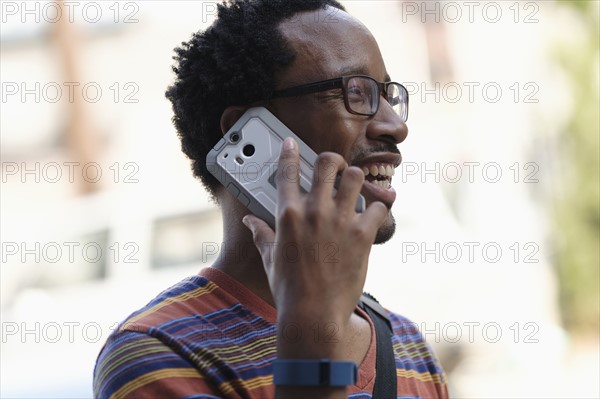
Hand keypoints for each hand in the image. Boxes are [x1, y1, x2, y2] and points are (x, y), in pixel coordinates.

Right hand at [242, 137, 387, 358]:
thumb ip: (261, 234)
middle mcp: (315, 211)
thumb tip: (249, 221)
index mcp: (288, 215)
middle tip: (335, 168)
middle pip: (328, 163)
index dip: (290, 152)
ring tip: (355, 189)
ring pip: (356, 177)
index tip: (292, 144)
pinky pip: (378, 207)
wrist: (314, 314)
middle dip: (332, 161)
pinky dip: (378, 207)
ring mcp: (340, 221)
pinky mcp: (362, 235)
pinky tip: (375, 212)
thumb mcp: (270, 258)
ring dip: (356, 180)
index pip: (288, 171)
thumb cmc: (289, 288)